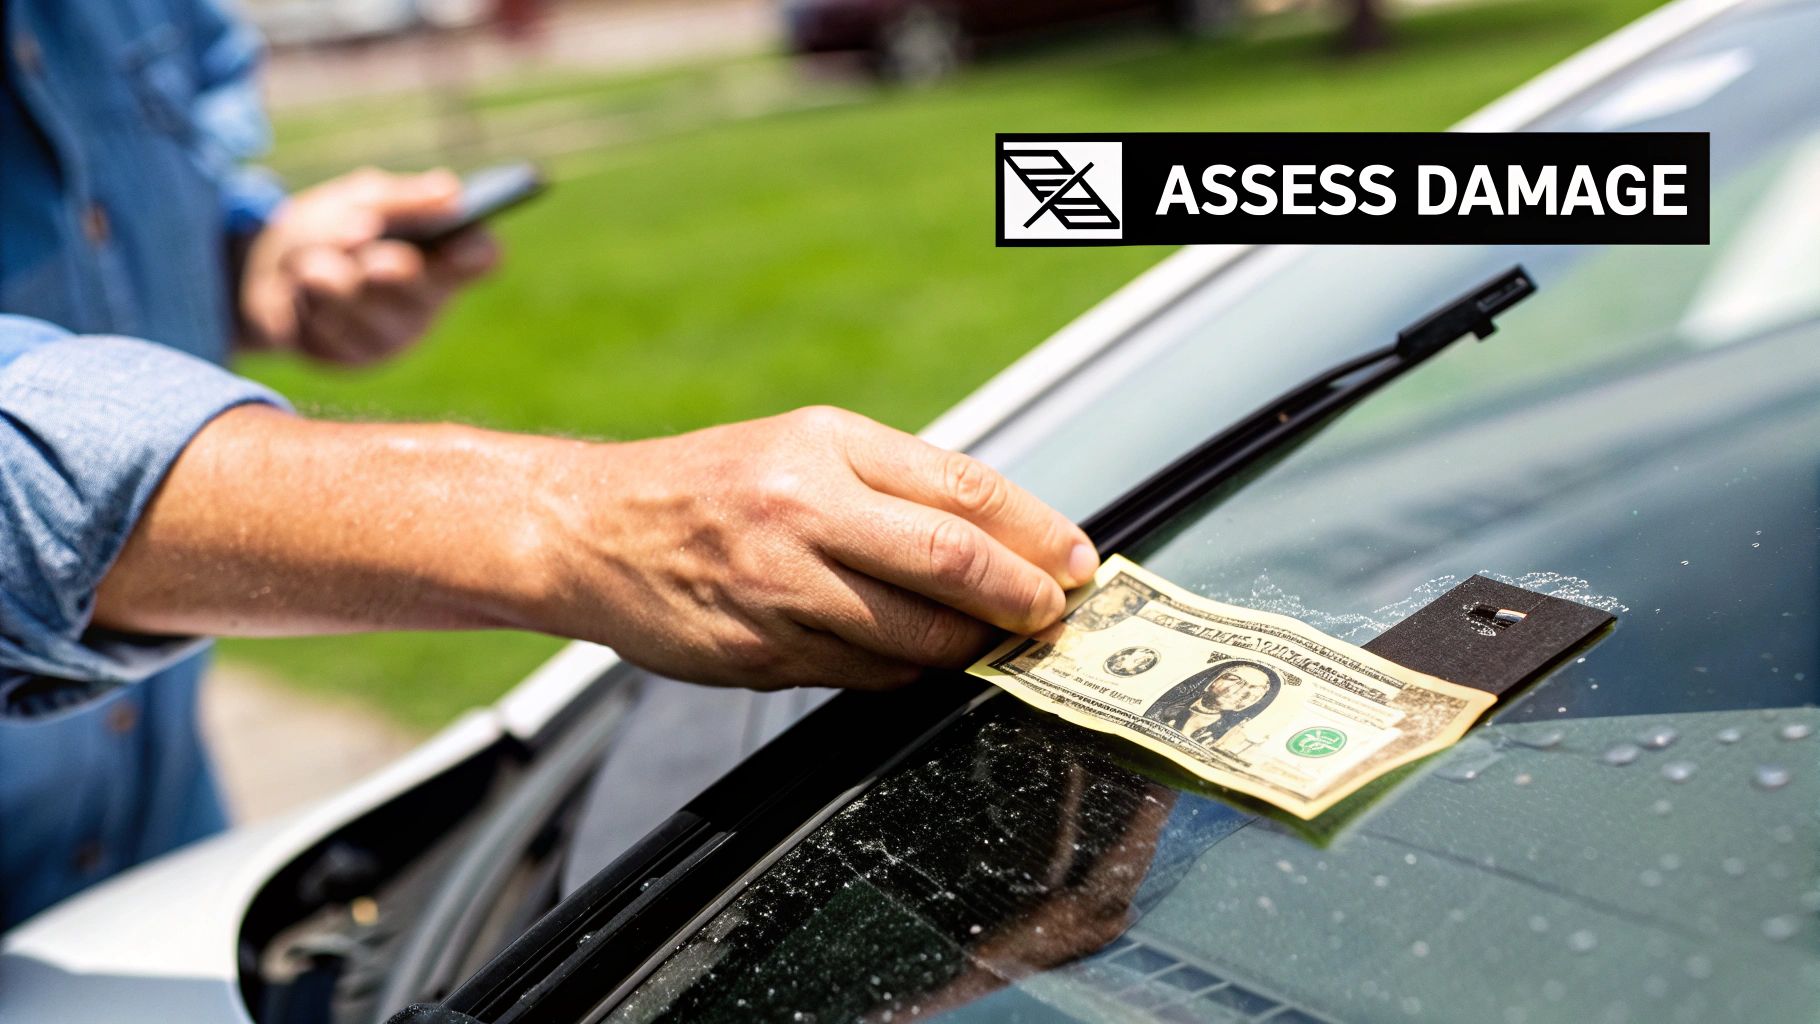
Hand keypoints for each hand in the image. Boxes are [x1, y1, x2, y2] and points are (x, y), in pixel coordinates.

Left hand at [239, 167, 498, 365]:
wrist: (268, 272)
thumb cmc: (328, 230)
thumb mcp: (358, 198)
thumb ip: (399, 198)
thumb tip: (451, 193)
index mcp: (441, 255)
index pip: (480, 255)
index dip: (475, 251)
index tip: (456, 243)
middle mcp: (427, 300)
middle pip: (419, 283)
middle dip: (387, 265)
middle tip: (366, 255)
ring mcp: (393, 335)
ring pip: (360, 301)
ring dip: (323, 272)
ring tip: (308, 264)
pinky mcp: (353, 358)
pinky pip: (323, 322)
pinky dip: (301, 296)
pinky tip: (300, 294)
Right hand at [533, 406, 1100, 689]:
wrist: (590, 530)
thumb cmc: (711, 485)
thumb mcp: (801, 447)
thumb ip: (894, 485)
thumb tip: (1001, 539)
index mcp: (826, 446)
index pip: (963, 489)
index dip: (1036, 531)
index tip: (1076, 561)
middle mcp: (805, 510)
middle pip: (953, 561)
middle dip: (1022, 599)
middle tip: (1053, 615)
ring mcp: (780, 586)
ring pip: (914, 635)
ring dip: (969, 647)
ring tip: (992, 642)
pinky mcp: (759, 652)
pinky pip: (862, 675)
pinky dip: (904, 672)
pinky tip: (914, 659)